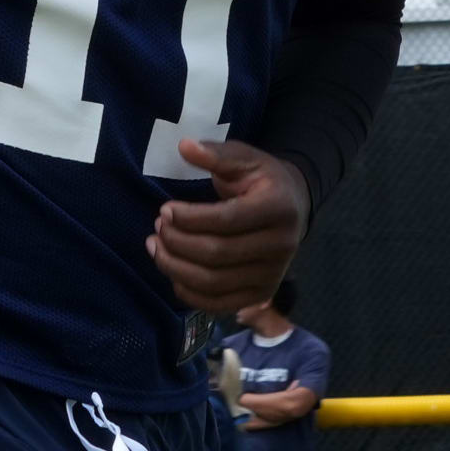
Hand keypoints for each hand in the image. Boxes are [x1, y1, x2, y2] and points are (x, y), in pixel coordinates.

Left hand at [152, 138, 308, 311]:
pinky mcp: (262, 293)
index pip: (226, 220)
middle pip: (217, 255)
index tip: (165, 209)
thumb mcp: (244, 158)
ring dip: (176, 268)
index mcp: (278, 208)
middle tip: (157, 228)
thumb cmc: (262, 180)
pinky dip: (190, 294)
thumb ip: (216, 154)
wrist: (293, 206)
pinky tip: (173, 274)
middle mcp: (281, 246)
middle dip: (177, 243)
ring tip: (156, 247)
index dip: (189, 218)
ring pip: (214, 283)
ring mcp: (273, 274)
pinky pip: (219, 304)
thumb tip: (184, 146)